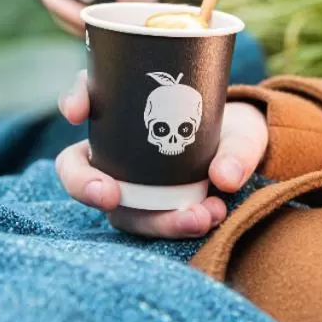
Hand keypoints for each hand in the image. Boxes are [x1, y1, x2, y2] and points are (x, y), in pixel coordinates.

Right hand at [54, 71, 268, 237]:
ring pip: (118, 208)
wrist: (246, 160)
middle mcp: (116, 148)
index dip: (75, 99)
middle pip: (76, 167)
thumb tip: (224, 179)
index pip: (87, 95)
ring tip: (201, 216)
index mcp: (126, 108)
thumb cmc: (234, 132)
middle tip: (110, 196)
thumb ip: (238, 151)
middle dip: (84, 184)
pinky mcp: (147, 211)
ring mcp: (128, 184)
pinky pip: (147, 225)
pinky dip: (172, 227)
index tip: (77, 112)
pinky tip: (207, 219)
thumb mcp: (243, 132)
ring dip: (153, 219)